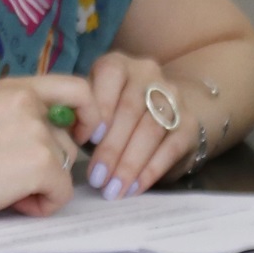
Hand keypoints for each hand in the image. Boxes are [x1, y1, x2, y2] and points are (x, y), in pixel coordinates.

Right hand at [0, 75, 92, 224]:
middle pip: (69, 139)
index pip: (77, 88)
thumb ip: (19, 119)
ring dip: (42, 185)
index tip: (78, 135)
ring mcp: (36, 131)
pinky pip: (62, 193)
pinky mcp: (40, 162)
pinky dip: (40, 205)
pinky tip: (8, 200)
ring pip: (65, 167)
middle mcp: (28, 102)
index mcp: (12, 89)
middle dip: (49, 164)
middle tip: (10, 175)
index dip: (88, 114)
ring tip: (2, 187)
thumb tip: (54, 140)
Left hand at [78, 54, 194, 199]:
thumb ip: (80, 114)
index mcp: (118, 64)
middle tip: (96, 178)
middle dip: (111, 148)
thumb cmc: (112, 112)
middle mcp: (148, 74)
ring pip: (150, 131)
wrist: (162, 113)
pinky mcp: (189, 123)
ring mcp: (172, 97)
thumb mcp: (93, 105)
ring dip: (129, 164)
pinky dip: (150, 171)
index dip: (99, 107)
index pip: (109, 76)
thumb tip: (64, 137)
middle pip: (130, 110)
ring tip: (113, 188)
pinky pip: (170, 149)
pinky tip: (134, 187)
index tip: (85, 140)